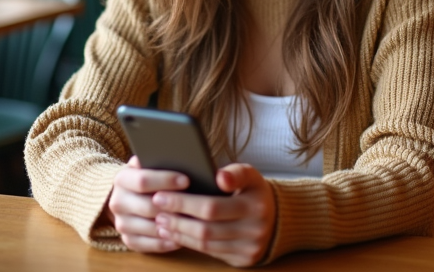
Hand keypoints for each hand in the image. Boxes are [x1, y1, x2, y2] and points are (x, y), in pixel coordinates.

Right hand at [108, 156, 186, 253]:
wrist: (127, 195)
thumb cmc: (147, 176)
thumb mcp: (147, 163)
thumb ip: (156, 159)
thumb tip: (178, 155)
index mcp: (121, 179)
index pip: (143, 180)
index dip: (166, 180)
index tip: (186, 180)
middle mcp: (117, 202)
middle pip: (148, 207)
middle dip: (173, 206)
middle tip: (195, 205)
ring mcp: (121, 224)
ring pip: (151, 228)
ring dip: (172, 226)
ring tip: (193, 222)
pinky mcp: (128, 240)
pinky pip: (150, 245)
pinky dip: (168, 242)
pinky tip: (183, 237)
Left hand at [152, 163, 275, 267]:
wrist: (277, 219)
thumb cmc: (254, 192)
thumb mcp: (250, 175)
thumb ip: (235, 172)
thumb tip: (219, 177)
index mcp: (254, 205)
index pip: (212, 207)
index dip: (184, 203)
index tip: (161, 195)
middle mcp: (254, 230)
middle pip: (206, 228)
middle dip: (177, 219)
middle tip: (156, 209)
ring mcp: (248, 248)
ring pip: (206, 244)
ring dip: (180, 233)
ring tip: (161, 221)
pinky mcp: (242, 260)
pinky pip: (211, 253)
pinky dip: (190, 243)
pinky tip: (176, 233)